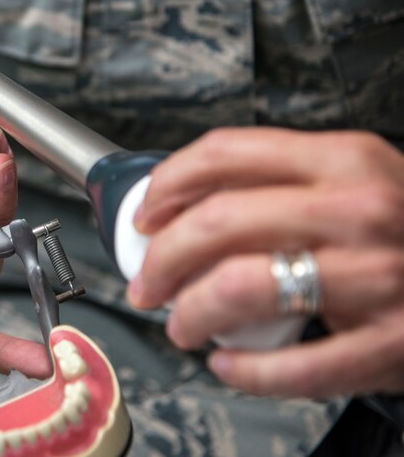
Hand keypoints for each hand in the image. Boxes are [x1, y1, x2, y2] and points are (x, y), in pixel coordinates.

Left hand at [129, 128, 403, 397]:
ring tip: (182, 325)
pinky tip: (229, 365)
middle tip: (146, 282)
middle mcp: (359, 209)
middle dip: (161, 258)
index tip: (144, 214)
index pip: (227, 152)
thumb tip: (186, 206)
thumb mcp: (360, 181)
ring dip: (190, 313)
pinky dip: (245, 372)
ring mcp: (380, 277)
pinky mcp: (394, 343)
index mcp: (344, 159)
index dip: (168, 184)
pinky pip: (296, 366)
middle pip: (218, 222)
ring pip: (241, 288)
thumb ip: (285, 184)